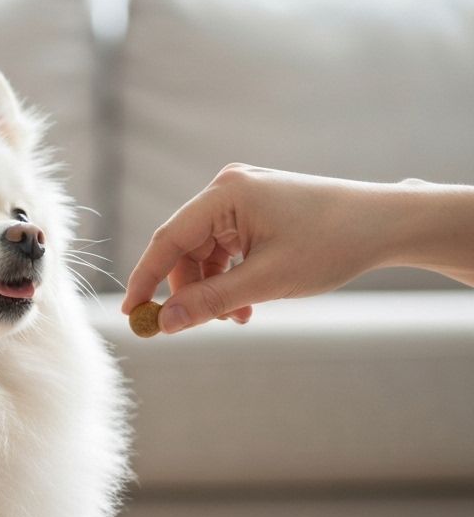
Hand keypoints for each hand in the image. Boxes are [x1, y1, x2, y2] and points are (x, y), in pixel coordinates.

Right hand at [120, 165, 424, 332]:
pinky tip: (245, 303)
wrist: (385, 224)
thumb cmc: (331, 243)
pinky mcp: (254, 211)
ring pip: (204, 254)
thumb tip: (164, 324)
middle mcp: (228, 189)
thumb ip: (210, 302)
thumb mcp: (266, 281)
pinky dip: (228, 279)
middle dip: (188, 291)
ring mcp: (241, 198)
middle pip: (184, 249)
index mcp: (226, 194)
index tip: (131, 315)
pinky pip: (224, 250)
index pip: (167, 240)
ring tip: (236, 317)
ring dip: (212, 290)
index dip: (145, 280)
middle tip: (192, 326)